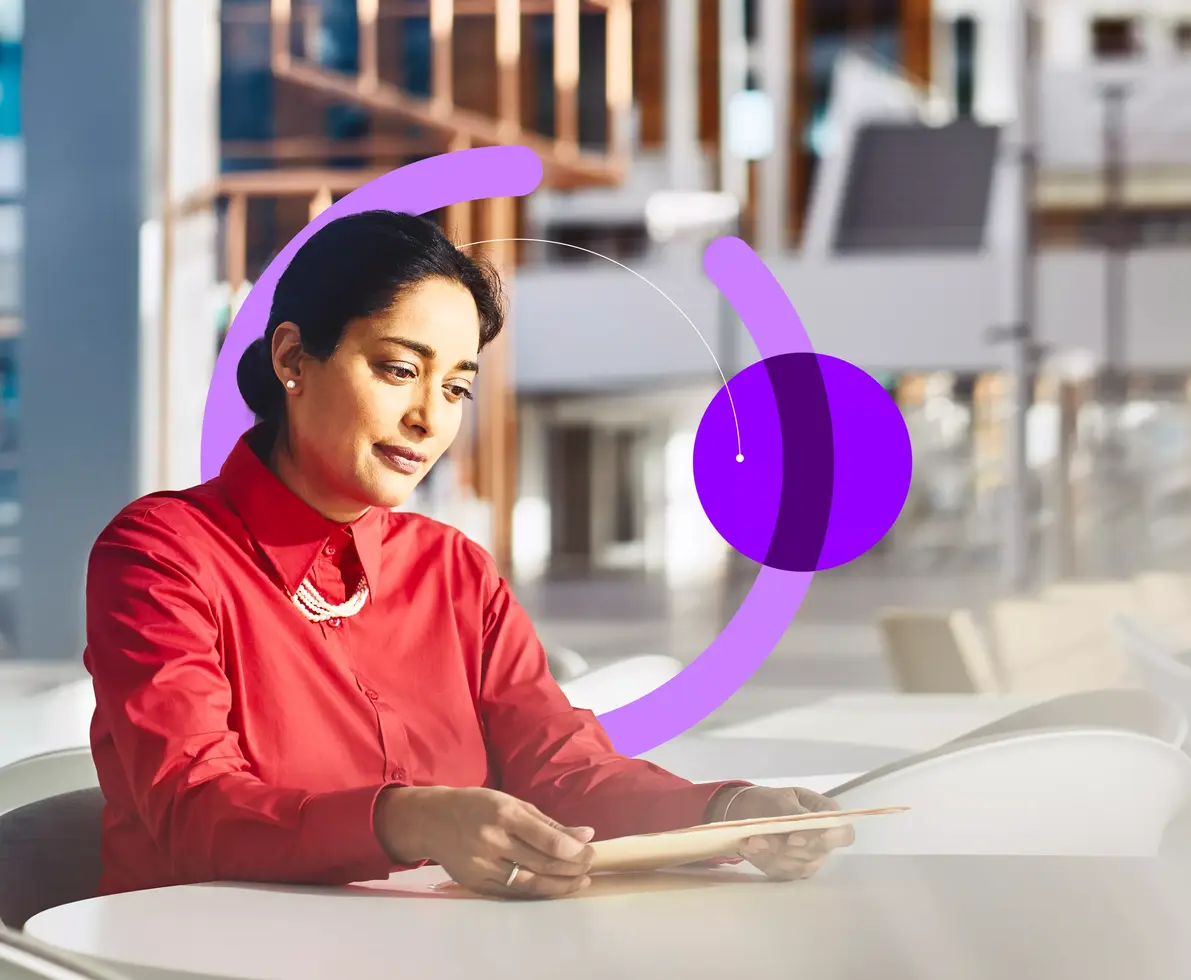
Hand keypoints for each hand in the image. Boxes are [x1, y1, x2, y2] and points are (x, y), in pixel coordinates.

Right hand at [375, 786, 594, 898]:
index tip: (590, 852)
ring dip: (559, 886)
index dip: (573, 850)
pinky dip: (536, 893)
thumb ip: (547, 822)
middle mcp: (491, 841)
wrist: (433, 820)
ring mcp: (481, 866)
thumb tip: (585, 835)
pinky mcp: (475, 884)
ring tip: (579, 882)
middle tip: (589, 867)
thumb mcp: (511, 802)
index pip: (546, 839)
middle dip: (571, 868)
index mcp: (503, 814)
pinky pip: (512, 893)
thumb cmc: (477, 805)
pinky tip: (553, 889)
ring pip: (529, 883)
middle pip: (541, 863)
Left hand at [713, 785, 853, 880]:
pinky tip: (748, 848)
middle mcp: (824, 845)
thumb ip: (796, 811)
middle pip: (817, 853)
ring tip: (751, 840)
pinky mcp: (792, 873)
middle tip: (764, 838)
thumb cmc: (773, 801)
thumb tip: (807, 823)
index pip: (843, 834)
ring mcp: (809, 862)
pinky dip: (762, 859)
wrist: (751, 813)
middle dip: (788, 847)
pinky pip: (780, 871)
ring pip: (796, 865)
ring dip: (772, 853)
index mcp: (828, 818)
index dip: (826, 838)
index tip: (796, 836)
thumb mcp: (784, 797)